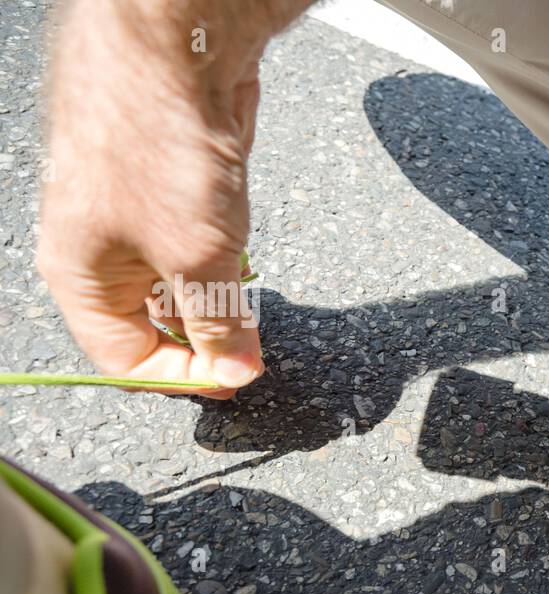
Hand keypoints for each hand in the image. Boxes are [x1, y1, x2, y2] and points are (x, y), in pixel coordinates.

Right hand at [36, 0, 308, 396]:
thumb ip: (218, 323)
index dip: (184, 377)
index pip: (125, 359)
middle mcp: (99, 250)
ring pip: (179, 284)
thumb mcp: (198, 257)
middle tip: (251, 345)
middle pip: (152, 324)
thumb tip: (235, 371)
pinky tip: (245, 253)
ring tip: (248, 296)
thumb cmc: (160, 144)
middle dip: (204, 338)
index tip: (238, 377)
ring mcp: (136, 216)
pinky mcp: (171, 188)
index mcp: (79, 276)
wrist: (175, 44)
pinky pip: (197, 244)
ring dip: (217, 298)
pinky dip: (224, 258)